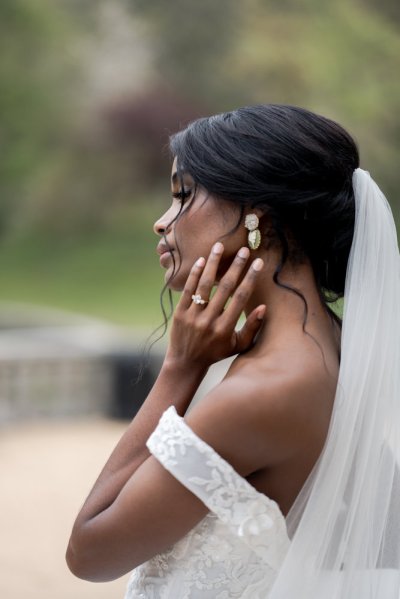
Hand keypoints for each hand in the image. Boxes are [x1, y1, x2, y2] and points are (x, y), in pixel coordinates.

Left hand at [165, 242, 265, 368]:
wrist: (186, 362)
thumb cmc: (217, 352)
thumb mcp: (238, 345)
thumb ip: (252, 328)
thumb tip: (263, 307)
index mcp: (225, 328)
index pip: (241, 298)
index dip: (250, 278)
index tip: (258, 263)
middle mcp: (209, 321)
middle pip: (225, 288)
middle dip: (236, 266)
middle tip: (244, 250)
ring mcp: (193, 316)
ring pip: (204, 285)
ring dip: (212, 263)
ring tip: (219, 246)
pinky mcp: (180, 313)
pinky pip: (188, 290)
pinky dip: (194, 274)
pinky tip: (200, 260)